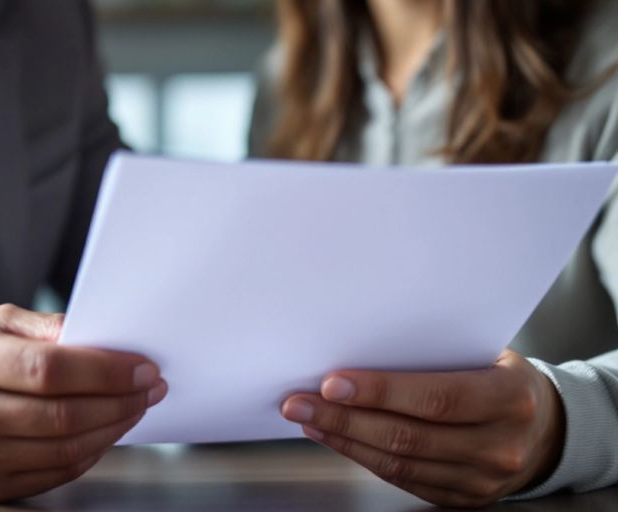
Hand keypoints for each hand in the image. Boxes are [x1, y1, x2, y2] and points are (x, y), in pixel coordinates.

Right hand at [0, 304, 166, 502]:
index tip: (142, 367)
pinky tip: (105, 431)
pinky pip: (56, 473)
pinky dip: (90, 453)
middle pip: (63, 413)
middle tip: (150, 387)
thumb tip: (95, 335)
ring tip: (134, 407)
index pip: (49, 369)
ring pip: (65, 448)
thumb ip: (41, 325)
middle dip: (120, 400)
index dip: (105, 370)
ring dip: (113, 428)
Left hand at [281, 349, 564, 507]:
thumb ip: (434, 354)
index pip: (435, 397)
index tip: (331, 383)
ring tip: (308, 419)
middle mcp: (499, 445)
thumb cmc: (503, 380)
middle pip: (407, 436)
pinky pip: (402, 479)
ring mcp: (481, 479)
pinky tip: (336, 438)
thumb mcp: (486, 355)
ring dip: (344, 440)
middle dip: (344, 419)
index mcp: (509, 398)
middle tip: (299, 403)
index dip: (379, 392)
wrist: (545, 429)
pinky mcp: (462, 498)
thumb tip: (360, 345)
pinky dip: (362, 457)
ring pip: (398, 463)